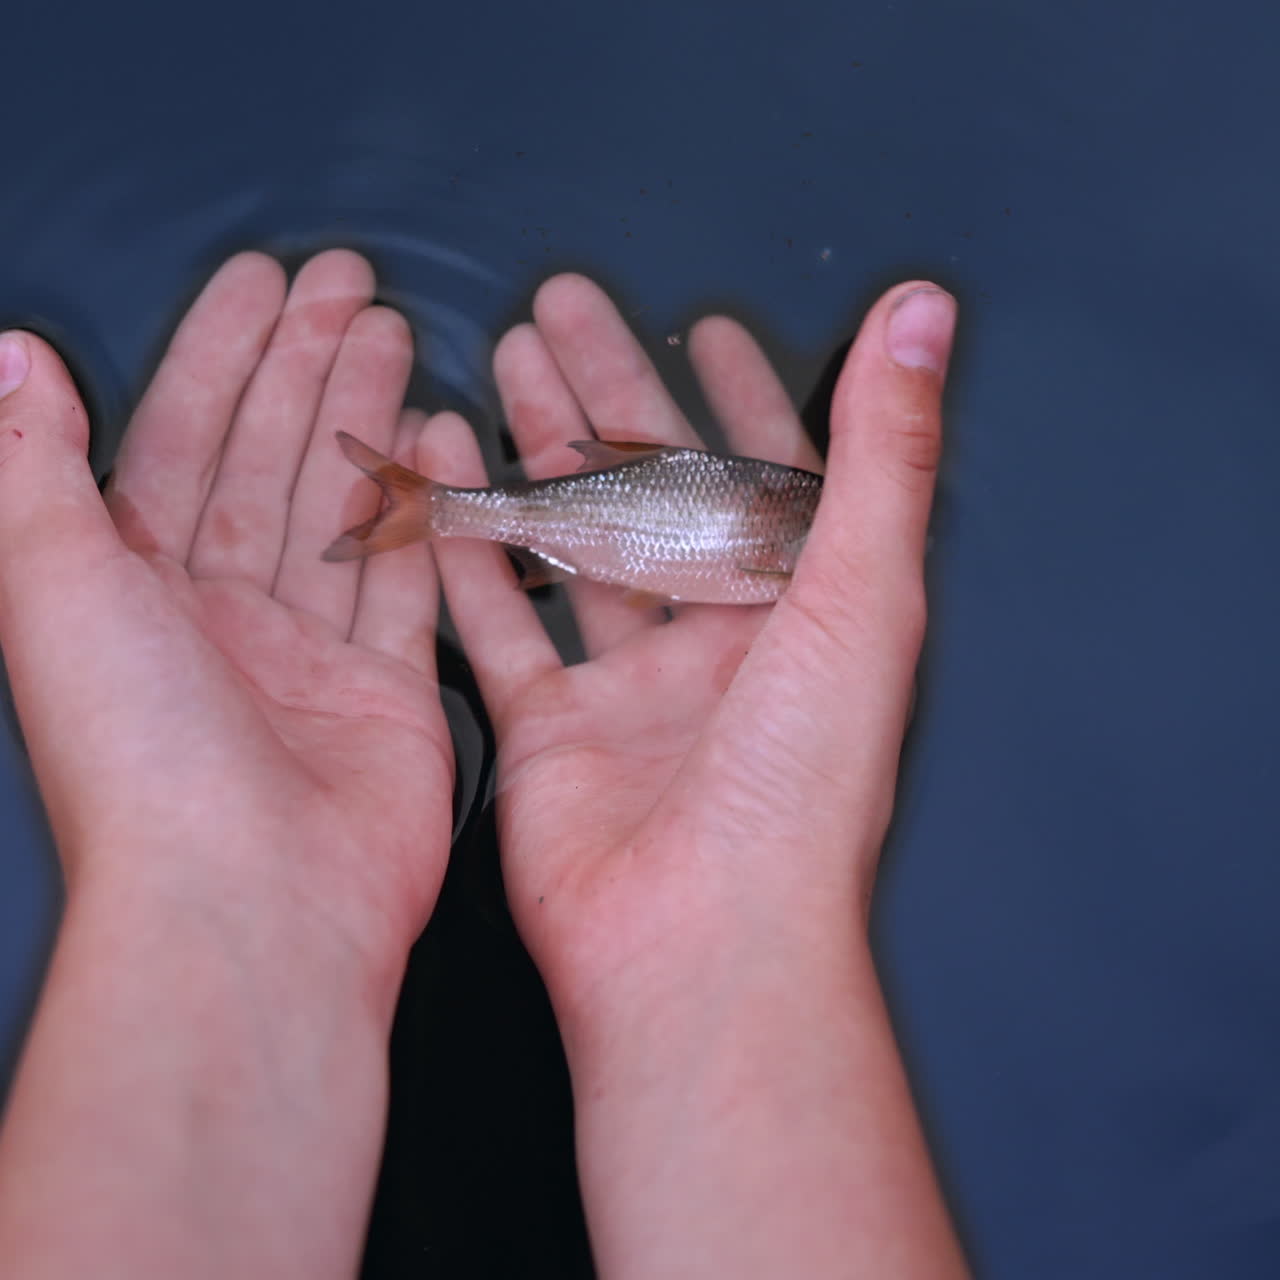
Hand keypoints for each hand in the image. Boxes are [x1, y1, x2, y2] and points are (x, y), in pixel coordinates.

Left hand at [0, 250, 451, 995]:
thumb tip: (9, 359)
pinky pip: (408, 581)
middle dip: (304, 364)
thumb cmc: (140, 755)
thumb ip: (31, 468)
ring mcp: (308, 656)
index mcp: (130, 589)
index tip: (265, 279)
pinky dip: (423, 510)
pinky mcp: (388, 693)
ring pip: (340, 508)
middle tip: (349, 281)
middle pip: (268, 461)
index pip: (181, 440)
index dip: (220, 352)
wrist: (249, 906)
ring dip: (363, 418)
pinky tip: (437, 444)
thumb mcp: (53, 589)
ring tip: (394, 333)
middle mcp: (218, 617)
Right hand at [423, 274, 964, 1276]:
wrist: (700, 941)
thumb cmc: (800, 781)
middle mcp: (718, 645)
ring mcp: (630, 687)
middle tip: (566, 304)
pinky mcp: (551, 730)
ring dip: (541, 450)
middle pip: (657, 490)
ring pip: (576, 540)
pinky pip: (500, 620)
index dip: (747, 395)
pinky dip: (469, 546)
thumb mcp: (860, 593)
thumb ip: (885, 452)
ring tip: (503, 356)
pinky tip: (443, 467)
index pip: (771, 474)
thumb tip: (928, 312)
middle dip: (613, 393)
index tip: (708, 325)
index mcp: (802, 613)